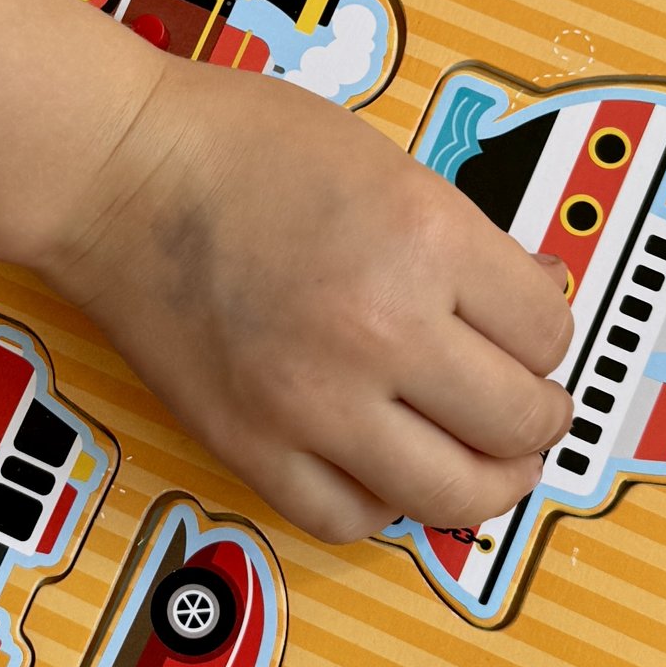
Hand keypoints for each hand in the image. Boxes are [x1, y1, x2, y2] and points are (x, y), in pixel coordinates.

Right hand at [37, 51, 576, 542]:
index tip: (531, 334)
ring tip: (483, 460)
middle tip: (530, 407)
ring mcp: (313, 401)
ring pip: (453, 494)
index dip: (549, 334)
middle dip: (538, 416)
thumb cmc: (239, 147)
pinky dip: (383, 503)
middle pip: (519, 423)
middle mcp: (378, 331)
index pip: (548, 331)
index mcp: (424, 241)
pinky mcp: (252, 445)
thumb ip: (468, 240)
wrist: (115, 172)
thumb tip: (540, 299)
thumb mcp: (387, 162)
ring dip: (487, 481)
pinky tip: (385, 467)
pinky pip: (352, 519)